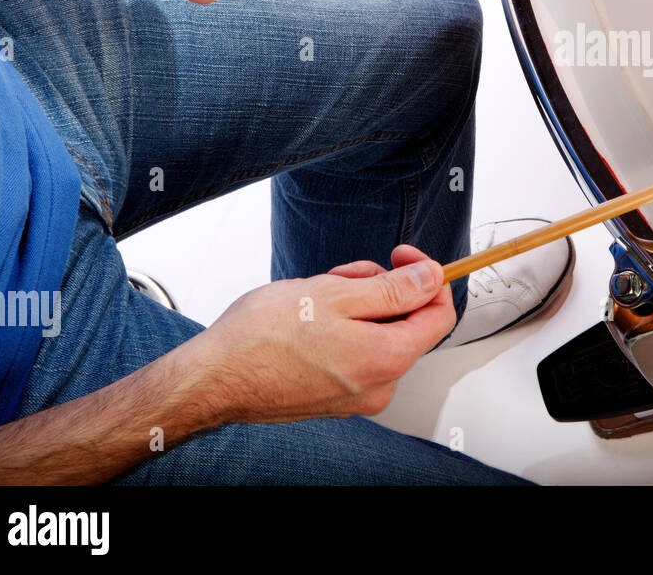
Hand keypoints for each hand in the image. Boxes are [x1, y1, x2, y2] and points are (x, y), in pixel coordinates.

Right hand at [195, 245, 454, 422]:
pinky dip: (339, 329)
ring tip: (314, 297)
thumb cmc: (262, 338)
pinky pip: (353, 353)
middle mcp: (378, 386)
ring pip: (375, 334)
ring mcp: (354, 397)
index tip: (403, 255)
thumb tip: (431, 278)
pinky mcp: (332, 397)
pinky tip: (307, 321)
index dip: (427, 277)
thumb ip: (394, 287)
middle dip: (379, 289)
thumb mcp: (336, 294)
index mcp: (388, 360)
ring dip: (354, 306)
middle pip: (404, 323)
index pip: (440, 314)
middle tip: (340, 276)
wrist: (212, 378)